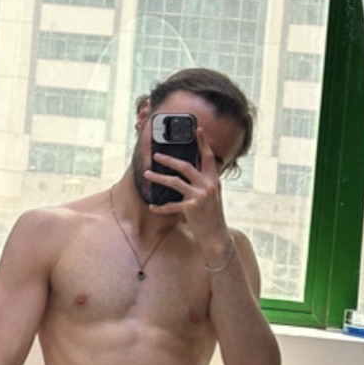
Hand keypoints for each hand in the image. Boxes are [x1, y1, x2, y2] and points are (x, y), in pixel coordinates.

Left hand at [145, 126, 230, 255]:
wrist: (216, 235)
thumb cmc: (211, 214)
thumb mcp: (211, 195)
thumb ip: (202, 182)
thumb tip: (187, 170)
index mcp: (213, 180)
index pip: (208, 157)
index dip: (203, 142)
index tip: (197, 129)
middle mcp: (208, 185)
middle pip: (186, 166)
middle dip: (169, 160)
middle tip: (156, 156)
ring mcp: (199, 196)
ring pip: (174, 182)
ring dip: (159, 177)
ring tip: (147, 174)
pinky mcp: (191, 208)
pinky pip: (171, 205)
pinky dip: (160, 207)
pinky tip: (152, 207)